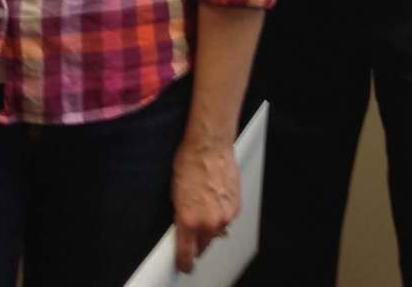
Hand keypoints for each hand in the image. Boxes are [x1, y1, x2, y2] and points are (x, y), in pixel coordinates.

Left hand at [172, 135, 239, 270]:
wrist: (209, 146)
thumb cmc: (190, 163)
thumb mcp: (175, 194)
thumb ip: (181, 216)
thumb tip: (183, 227)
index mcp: (189, 220)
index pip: (186, 253)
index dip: (184, 262)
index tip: (184, 265)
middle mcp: (209, 222)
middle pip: (203, 245)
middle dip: (197, 241)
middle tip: (193, 229)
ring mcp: (225, 216)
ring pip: (216, 232)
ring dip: (210, 226)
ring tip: (205, 205)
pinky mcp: (236, 207)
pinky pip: (227, 219)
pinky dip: (221, 214)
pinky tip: (215, 198)